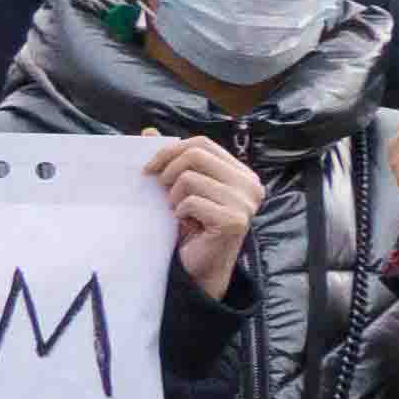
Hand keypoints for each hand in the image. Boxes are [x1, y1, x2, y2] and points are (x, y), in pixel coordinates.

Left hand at [142, 136, 261, 297]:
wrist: (199, 267)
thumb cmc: (191, 227)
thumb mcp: (181, 188)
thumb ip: (171, 160)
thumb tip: (149, 131)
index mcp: (241, 173)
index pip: (203, 143)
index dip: (170, 150)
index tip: (149, 168)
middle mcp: (250, 185)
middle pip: (195, 155)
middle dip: (168, 170)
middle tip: (161, 191)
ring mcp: (245, 203)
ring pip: (190, 178)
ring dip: (174, 197)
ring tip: (179, 212)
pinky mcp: (234, 221)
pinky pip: (191, 202)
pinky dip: (180, 212)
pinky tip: (187, 224)